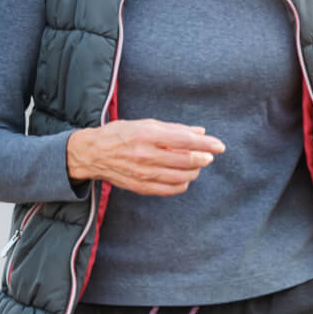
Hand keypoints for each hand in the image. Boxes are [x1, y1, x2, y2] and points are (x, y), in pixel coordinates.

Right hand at [66, 119, 224, 195]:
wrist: (93, 153)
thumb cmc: (120, 134)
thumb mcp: (145, 123)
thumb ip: (174, 128)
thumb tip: (200, 132)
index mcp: (147, 135)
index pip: (185, 141)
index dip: (206, 144)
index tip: (220, 145)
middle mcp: (146, 155)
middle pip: (186, 160)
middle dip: (203, 158)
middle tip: (208, 155)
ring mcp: (143, 173)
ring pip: (181, 177)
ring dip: (194, 171)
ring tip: (196, 164)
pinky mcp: (141, 187)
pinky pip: (170, 189)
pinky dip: (182, 184)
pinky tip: (184, 178)